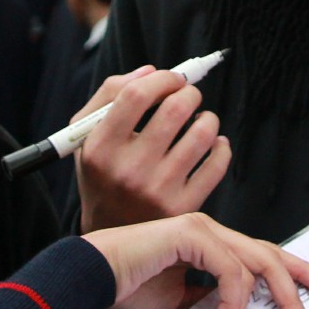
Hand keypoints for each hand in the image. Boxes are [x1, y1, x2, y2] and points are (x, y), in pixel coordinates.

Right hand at [75, 65, 230, 231]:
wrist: (111, 237)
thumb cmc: (102, 175)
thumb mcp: (86, 135)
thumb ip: (109, 94)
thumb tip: (151, 71)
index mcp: (100, 147)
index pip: (136, 94)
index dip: (162, 78)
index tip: (172, 79)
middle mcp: (128, 170)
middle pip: (174, 109)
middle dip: (189, 93)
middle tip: (188, 97)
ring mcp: (157, 191)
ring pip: (201, 134)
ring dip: (208, 118)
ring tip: (200, 121)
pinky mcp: (183, 208)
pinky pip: (217, 164)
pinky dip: (221, 146)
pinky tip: (213, 144)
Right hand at [80, 212, 308, 308]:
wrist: (90, 277)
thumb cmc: (125, 287)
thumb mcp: (178, 303)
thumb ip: (207, 304)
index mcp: (208, 243)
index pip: (259, 257)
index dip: (292, 273)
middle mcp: (209, 231)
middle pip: (269, 256)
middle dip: (297, 286)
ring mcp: (202, 229)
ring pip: (255, 266)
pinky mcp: (191, 235)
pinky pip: (230, 272)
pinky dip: (230, 303)